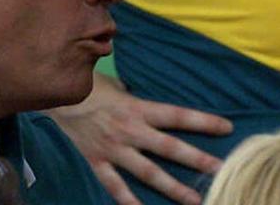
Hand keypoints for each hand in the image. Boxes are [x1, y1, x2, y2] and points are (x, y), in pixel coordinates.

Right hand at [45, 72, 232, 204]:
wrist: (52, 99)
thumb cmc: (87, 89)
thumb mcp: (117, 87)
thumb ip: (136, 99)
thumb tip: (152, 105)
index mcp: (137, 108)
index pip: (177, 115)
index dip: (203, 121)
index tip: (227, 127)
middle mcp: (129, 130)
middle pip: (169, 147)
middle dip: (196, 159)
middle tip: (221, 170)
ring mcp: (114, 149)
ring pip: (149, 172)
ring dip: (173, 187)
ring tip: (195, 200)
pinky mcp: (96, 163)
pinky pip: (115, 186)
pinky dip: (129, 201)